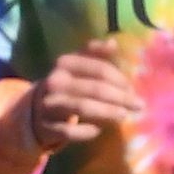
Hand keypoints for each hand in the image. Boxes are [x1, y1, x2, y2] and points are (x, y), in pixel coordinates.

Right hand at [20, 39, 141, 151]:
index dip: (119, 79)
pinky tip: (99, 130)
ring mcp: (49, 104)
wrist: (35, 112)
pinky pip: (71, 131)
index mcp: (65, 63)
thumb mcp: (77, 66)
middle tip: (138, 106)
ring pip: (84, 108)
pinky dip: (88, 131)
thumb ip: (94, 54)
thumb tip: (113, 42)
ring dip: (108, 113)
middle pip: (95, 89)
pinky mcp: (47, 127)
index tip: (132, 89)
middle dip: (120, 98)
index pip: (99, 69)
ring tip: (124, 116)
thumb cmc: (66, 87)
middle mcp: (55, 81)